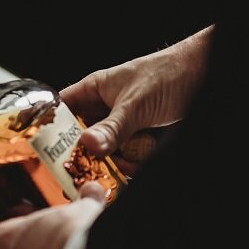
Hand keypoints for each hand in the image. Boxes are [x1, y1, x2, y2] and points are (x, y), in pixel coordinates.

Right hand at [60, 25, 213, 171]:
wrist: (202, 76)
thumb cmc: (168, 74)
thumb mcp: (136, 104)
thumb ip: (112, 127)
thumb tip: (87, 145)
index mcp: (94, 90)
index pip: (60, 110)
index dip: (50, 130)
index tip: (46, 153)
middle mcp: (104, 107)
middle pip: (80, 137)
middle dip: (83, 156)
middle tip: (82, 174)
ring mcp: (121, 123)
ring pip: (103, 151)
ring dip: (109, 163)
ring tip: (120, 167)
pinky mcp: (137, 137)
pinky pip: (124, 156)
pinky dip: (128, 164)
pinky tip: (134, 166)